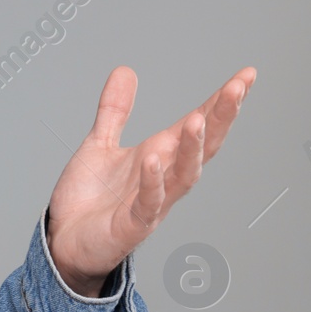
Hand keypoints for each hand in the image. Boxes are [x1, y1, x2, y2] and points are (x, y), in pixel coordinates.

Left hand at [46, 64, 255, 295]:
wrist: (63, 241)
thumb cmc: (89, 199)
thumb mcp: (100, 144)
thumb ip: (115, 110)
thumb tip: (125, 70)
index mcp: (159, 156)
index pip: (198, 125)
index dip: (220, 101)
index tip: (246, 75)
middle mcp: (164, 178)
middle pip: (203, 146)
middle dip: (221, 117)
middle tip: (237, 88)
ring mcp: (152, 203)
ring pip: (184, 175)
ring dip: (193, 148)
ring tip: (198, 118)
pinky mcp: (132, 225)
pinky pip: (149, 203)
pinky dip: (152, 181)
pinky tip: (152, 159)